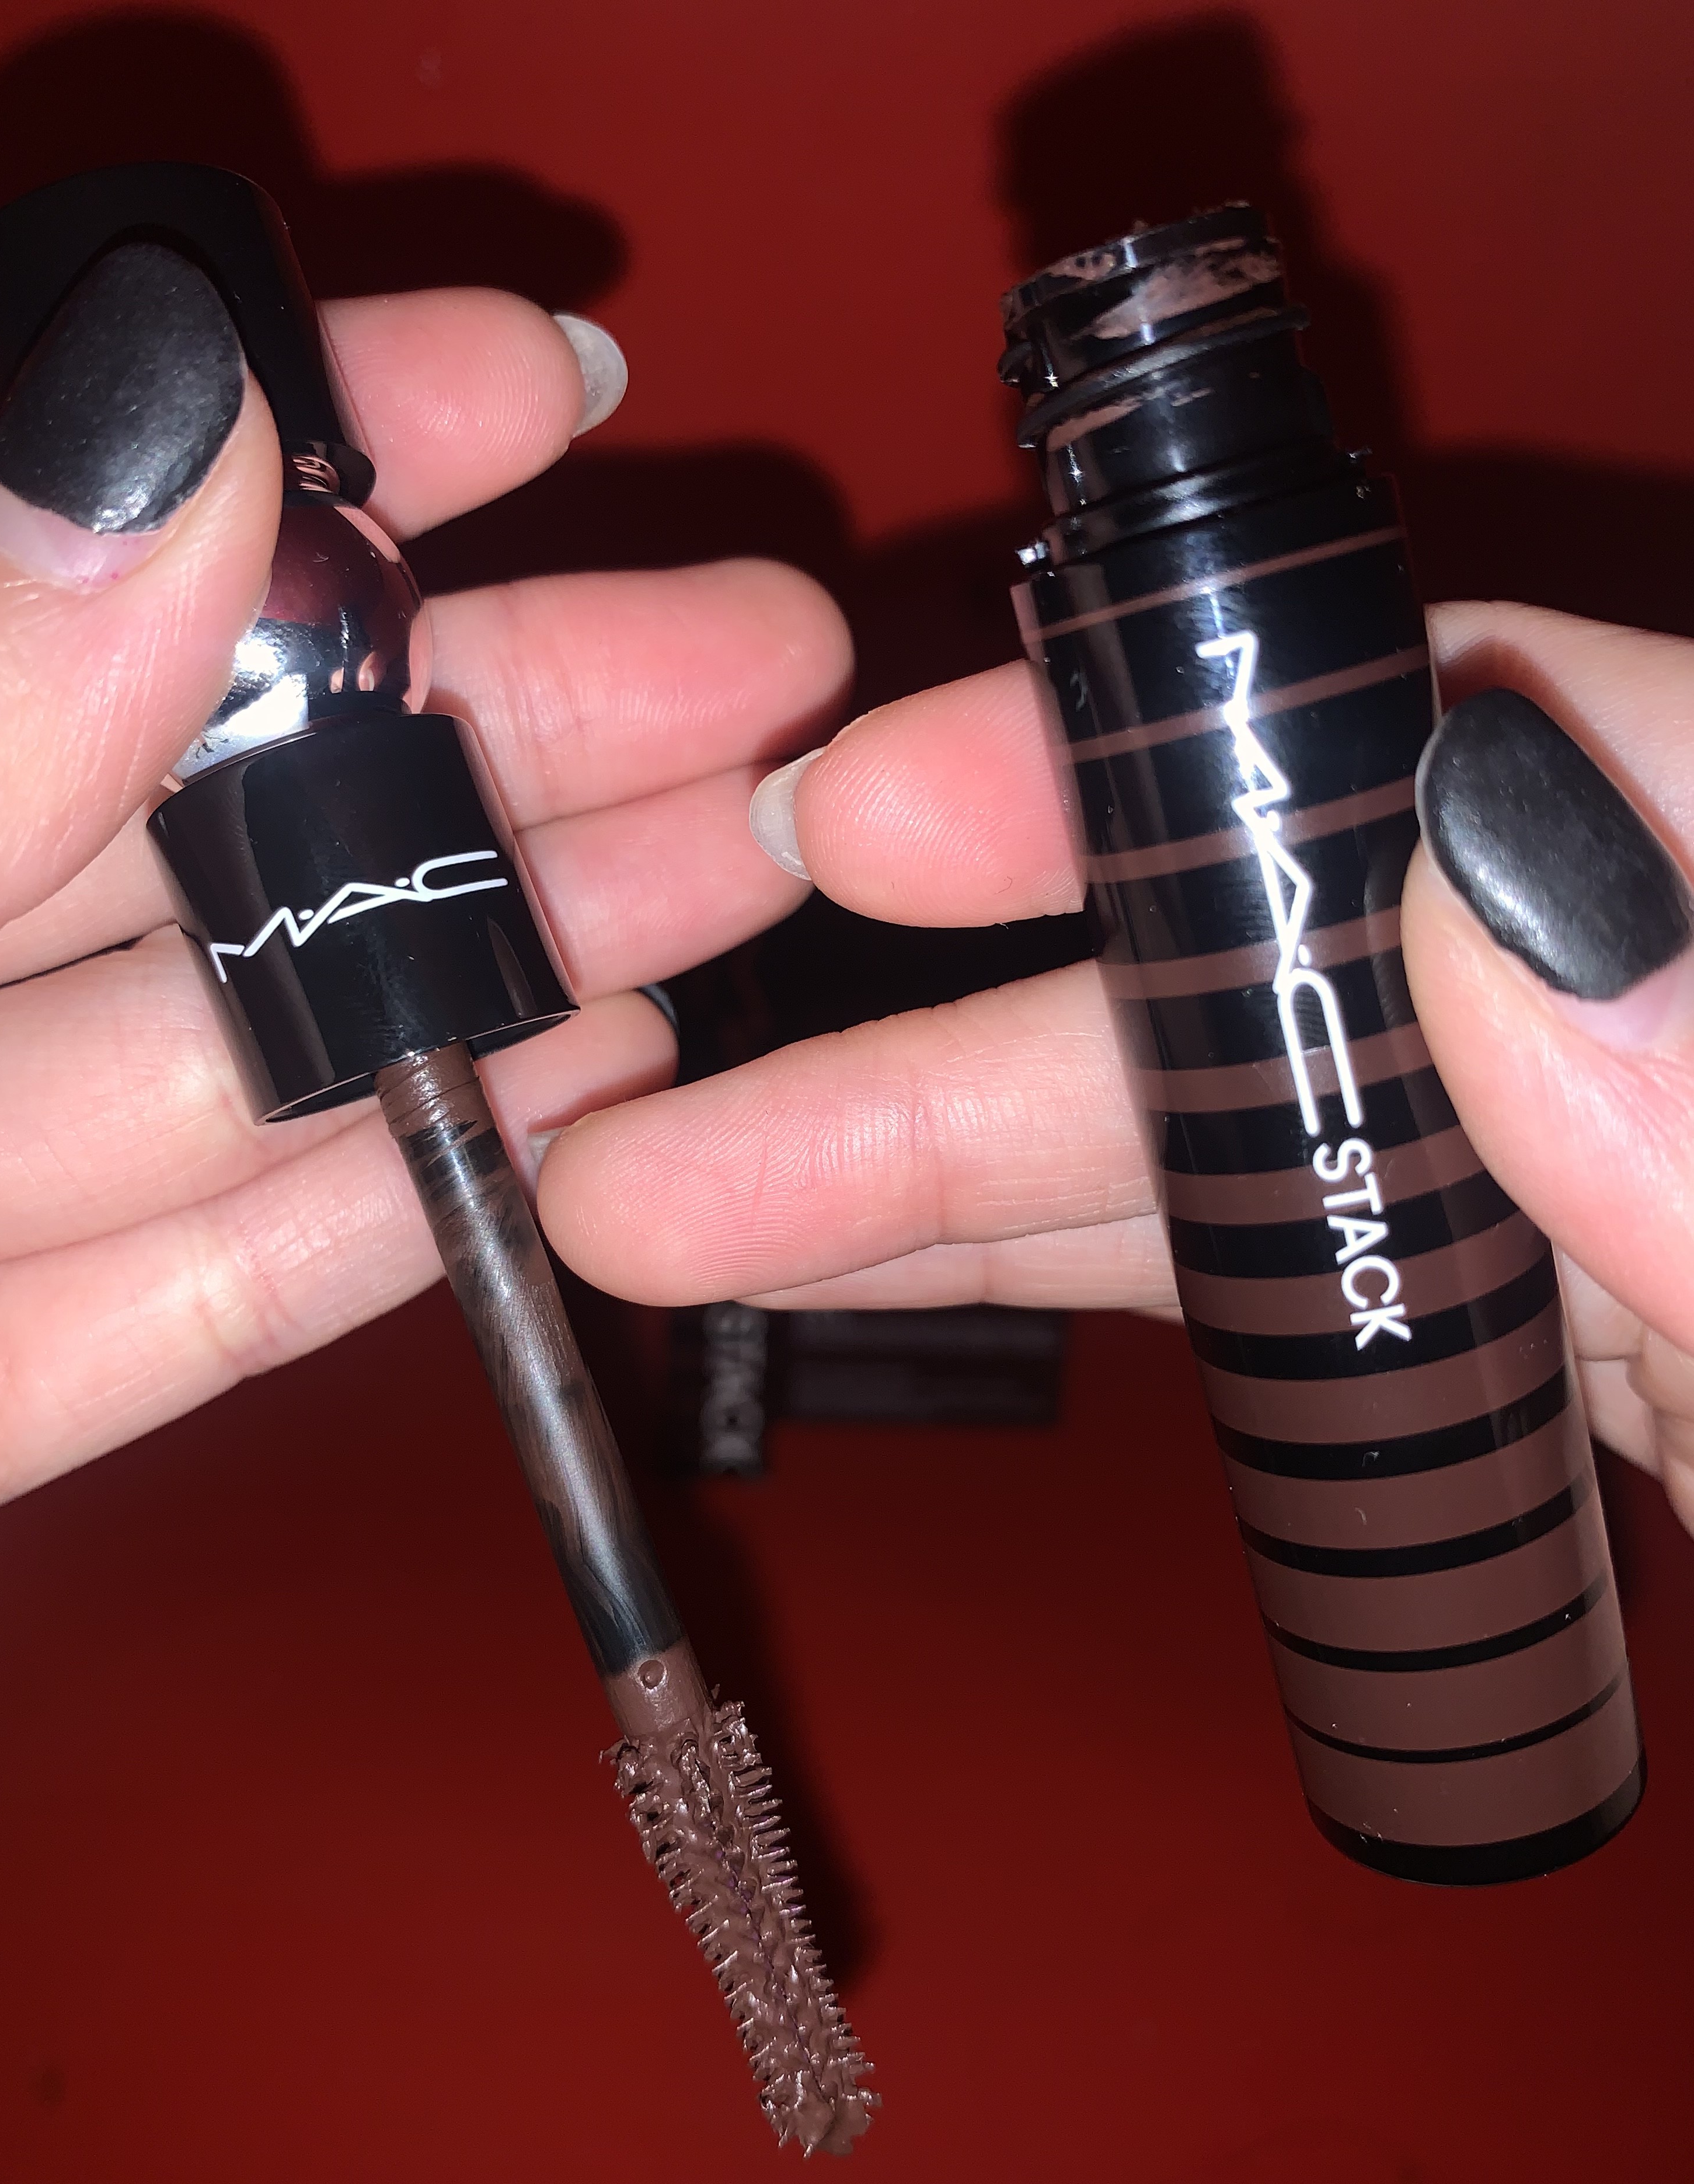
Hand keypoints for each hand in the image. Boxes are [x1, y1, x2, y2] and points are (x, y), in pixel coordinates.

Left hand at [0, 269, 849, 1567]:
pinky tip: (572, 1099)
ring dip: (492, 959)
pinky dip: (376, 1200)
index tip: (519, 394)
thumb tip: (162, 427)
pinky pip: (182, 1282)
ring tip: (739, 871)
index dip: (286, 455)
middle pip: (183, 809)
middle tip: (746, 665)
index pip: (32, 550)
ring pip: (222, 1042)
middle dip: (478, 729)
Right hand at [539, 601, 1693, 1536]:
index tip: (895, 808)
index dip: (1160, 750)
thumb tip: (1493, 860)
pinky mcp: (1543, 1346)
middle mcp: (1655, 1038)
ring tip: (681, 1208)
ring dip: (958, 1171)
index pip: (1467, 742)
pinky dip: (1101, 1268)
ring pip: (1239, 1136)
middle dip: (965, 1026)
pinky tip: (902, 1262)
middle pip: (1280, 969)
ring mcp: (1591, 1194)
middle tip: (685, 1082)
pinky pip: (1289, 1269)